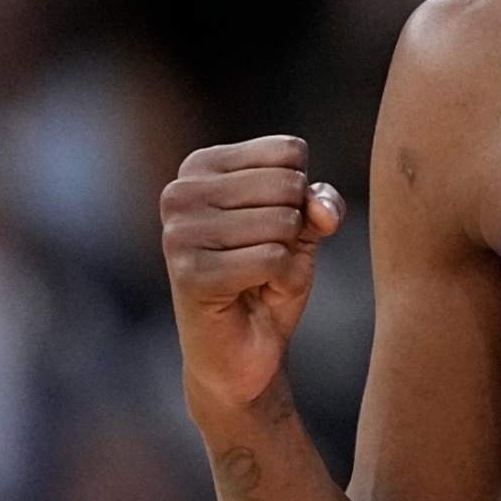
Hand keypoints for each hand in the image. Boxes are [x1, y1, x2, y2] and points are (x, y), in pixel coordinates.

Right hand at [161, 136, 344, 409]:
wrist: (245, 349)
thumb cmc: (270, 276)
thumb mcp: (303, 226)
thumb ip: (320, 201)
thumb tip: (320, 209)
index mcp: (201, 166)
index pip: (288, 151)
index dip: (301, 193)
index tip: (273, 224)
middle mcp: (180, 192)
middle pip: (288, 184)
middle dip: (296, 227)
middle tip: (268, 257)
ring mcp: (179, 233)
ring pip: (282, 222)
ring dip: (290, 257)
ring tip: (260, 277)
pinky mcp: (190, 274)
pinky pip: (274, 259)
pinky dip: (286, 281)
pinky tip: (260, 295)